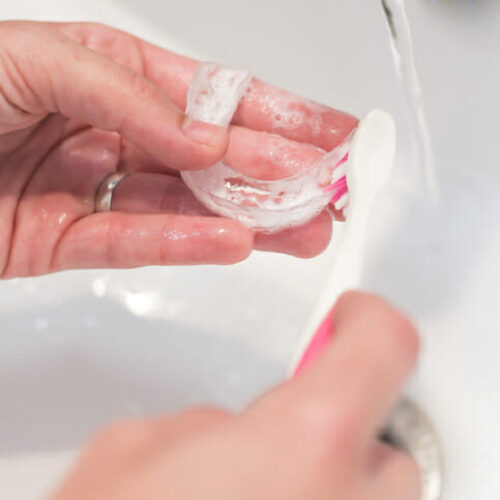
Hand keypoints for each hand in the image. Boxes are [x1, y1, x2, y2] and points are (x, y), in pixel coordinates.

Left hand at [0, 21, 357, 277]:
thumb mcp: (41, 59)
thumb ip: (130, 97)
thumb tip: (204, 139)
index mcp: (116, 78)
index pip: (216, 98)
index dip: (281, 114)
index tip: (331, 133)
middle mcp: (116, 134)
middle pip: (215, 158)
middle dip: (280, 173)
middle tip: (331, 189)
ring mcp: (98, 190)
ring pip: (188, 206)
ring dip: (249, 217)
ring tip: (302, 228)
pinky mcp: (72, 240)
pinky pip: (139, 242)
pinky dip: (187, 244)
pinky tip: (234, 244)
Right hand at [54, 292, 419, 499]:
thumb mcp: (140, 450)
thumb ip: (209, 427)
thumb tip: (236, 434)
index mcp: (306, 446)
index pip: (384, 345)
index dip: (366, 320)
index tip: (351, 316)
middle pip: (385, 445)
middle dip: (336, 429)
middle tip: (286, 430)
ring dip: (329, 487)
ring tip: (265, 497)